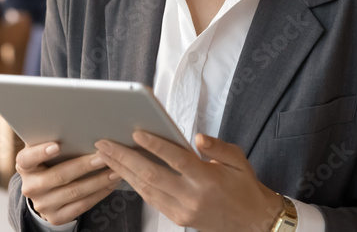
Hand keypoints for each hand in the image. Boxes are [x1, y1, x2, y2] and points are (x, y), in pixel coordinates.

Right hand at [16, 141, 123, 225]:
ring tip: (115, 169)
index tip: (57, 145)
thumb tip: (77, 121)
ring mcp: (43, 204)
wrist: (45, 192)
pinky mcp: (56, 217)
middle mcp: (31, 186)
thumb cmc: (50, 161)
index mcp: (24, 165)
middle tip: (103, 156)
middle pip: (59, 176)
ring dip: (98, 180)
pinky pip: (81, 206)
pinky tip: (110, 184)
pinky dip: (99, 194)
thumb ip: (53, 138)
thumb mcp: (44, 149)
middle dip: (84, 165)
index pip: (27, 159)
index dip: (41, 152)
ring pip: (74, 192)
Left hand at [95, 132, 283, 231]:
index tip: (137, 133)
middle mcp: (192, 196)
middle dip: (125, 158)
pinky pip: (151, 199)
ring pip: (146, 189)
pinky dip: (134, 185)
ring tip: (105, 155)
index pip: (177, 159)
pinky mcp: (178, 217)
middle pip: (152, 175)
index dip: (156, 145)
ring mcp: (182, 210)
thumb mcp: (239, 160)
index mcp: (207, 179)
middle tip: (105, 143)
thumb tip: (197, 137)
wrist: (252, 222)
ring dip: (123, 171)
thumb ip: (217, 147)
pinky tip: (122, 172)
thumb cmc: (244, 187)